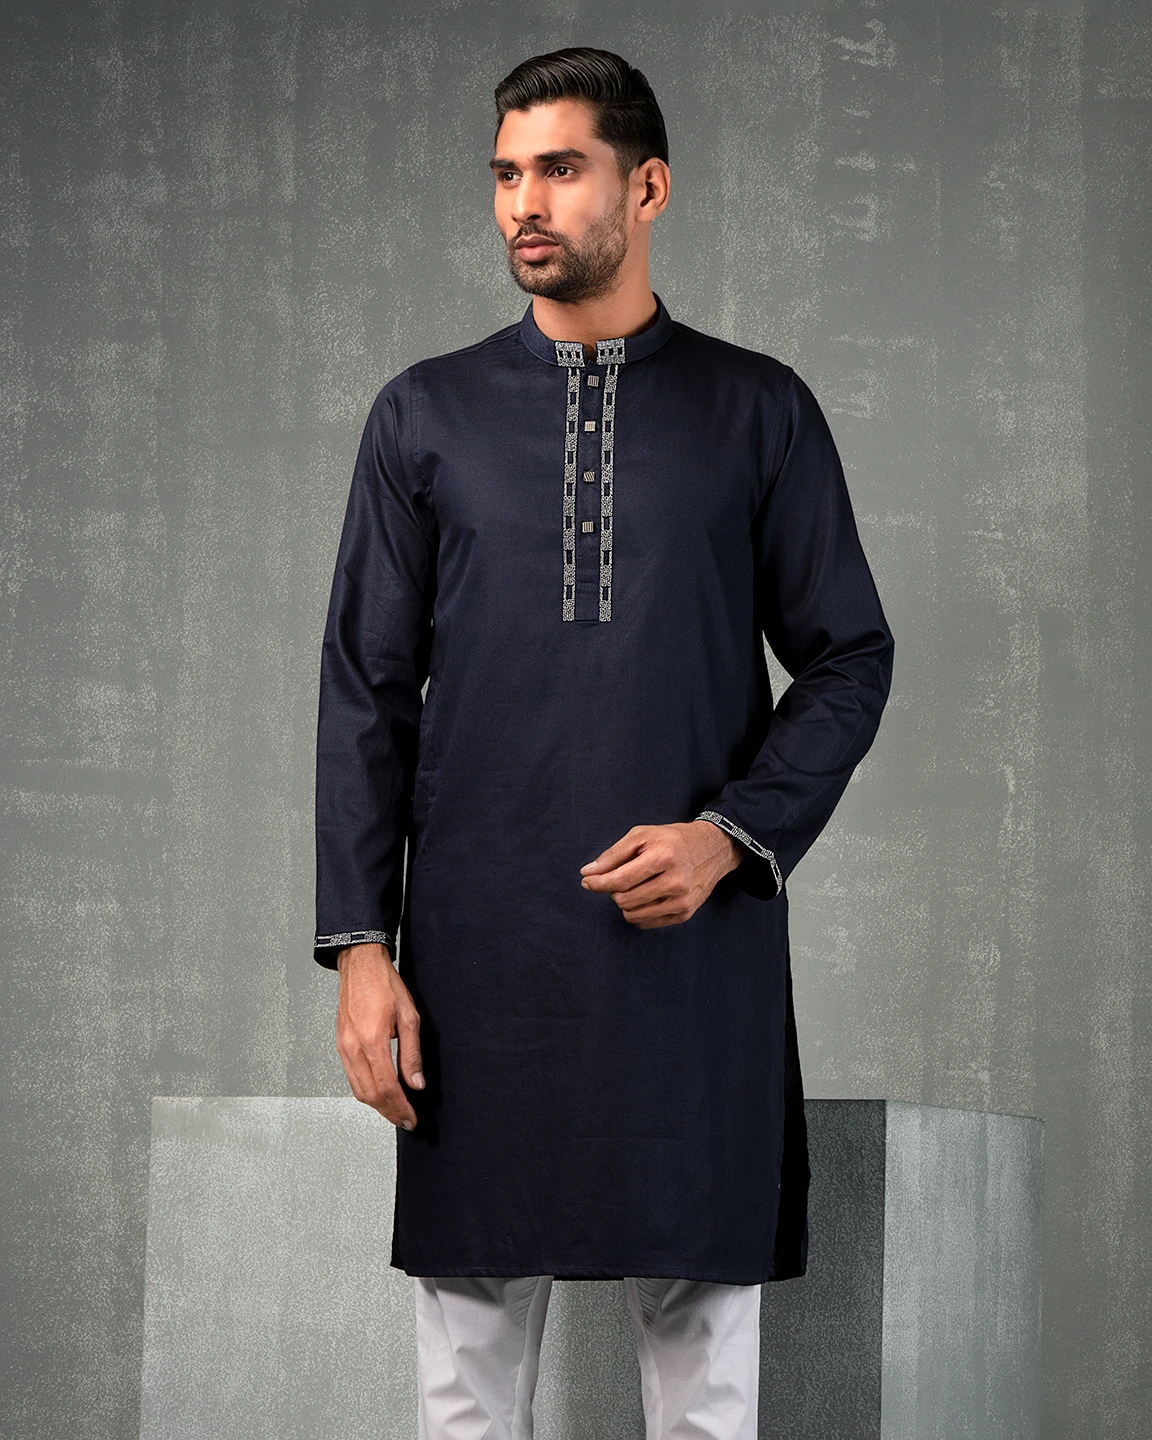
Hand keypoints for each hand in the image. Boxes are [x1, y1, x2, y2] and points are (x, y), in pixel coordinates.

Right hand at [335, 942, 424, 1129]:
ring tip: (395, 1111)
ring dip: (377, 1105)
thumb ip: (412, 1054)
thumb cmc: (385, 985)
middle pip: (370, 1095)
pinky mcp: (340, 1045)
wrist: (360, 965)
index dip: (401, 1107)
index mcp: (372, 1040)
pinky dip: (366, 1090)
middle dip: (389, 1112)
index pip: (387, 1087)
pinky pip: (351, 1077)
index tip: (412, 1118)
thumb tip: (417, 1084)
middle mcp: (353, 1047)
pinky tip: (379, 1092)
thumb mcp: (409, 1017)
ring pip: (358, 1089)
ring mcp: (344, 1047)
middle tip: (406, 1121)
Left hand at [578, 820, 743, 928]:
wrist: (711, 849)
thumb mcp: (641, 835)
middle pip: (624, 899)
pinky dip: (638, 911)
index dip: (598, 883)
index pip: (620, 880)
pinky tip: (645, 896)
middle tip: (620, 878)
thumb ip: (613, 854)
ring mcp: (681, 901)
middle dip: (613, 890)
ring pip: (632, 914)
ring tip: (634, 886)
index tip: (587, 881)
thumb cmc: (672, 840)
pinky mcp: (684, 914)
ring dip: (625, 902)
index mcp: (663, 857)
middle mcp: (675, 882)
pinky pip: (646, 923)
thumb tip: (588, 873)